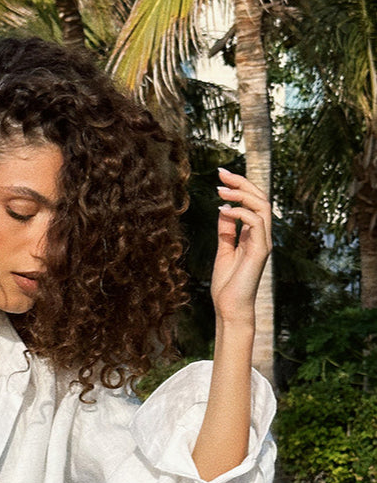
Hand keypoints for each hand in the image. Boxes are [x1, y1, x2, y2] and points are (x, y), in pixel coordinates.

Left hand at [211, 168, 271, 326]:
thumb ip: (226, 231)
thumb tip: (223, 210)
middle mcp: (261, 236)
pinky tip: (224, 211)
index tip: (221, 177)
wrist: (229, 309)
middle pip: (260, 198)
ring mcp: (263, 243)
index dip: (239, 187)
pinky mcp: (260, 251)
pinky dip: (240, 213)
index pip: (252, 203)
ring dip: (242, 194)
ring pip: (262, 206)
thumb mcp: (223, 251)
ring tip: (220, 190)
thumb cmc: (227, 285)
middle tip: (221, 173)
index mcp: (253, 235)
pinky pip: (256, 223)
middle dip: (242, 182)